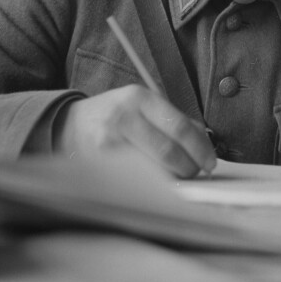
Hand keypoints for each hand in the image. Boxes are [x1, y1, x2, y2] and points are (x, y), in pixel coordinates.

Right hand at [53, 85, 216, 177]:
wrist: (70, 125)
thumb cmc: (115, 116)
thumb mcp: (142, 106)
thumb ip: (173, 121)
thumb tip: (204, 144)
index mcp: (140, 98)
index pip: (180, 127)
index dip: (200, 148)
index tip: (210, 161)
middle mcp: (124, 116)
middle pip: (168, 150)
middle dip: (189, 167)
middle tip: (196, 173)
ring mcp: (108, 140)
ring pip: (153, 168)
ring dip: (172, 177)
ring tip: (177, 176)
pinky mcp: (99, 162)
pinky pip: (135, 178)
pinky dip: (151, 183)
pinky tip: (155, 181)